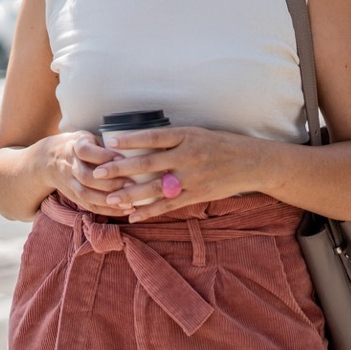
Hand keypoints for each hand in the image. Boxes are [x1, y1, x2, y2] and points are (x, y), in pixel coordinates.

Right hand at [44, 131, 138, 216]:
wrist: (49, 159)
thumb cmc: (79, 145)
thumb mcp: (88, 137)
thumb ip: (105, 144)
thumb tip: (136, 149)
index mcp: (74, 145)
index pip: (86, 151)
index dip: (104, 156)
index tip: (122, 158)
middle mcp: (69, 165)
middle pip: (86, 176)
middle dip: (110, 182)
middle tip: (131, 184)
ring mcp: (69, 182)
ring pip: (86, 194)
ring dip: (109, 200)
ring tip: (130, 202)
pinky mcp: (72, 196)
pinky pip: (89, 205)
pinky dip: (107, 210)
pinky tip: (124, 210)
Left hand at [91, 126, 274, 222]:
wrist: (252, 162)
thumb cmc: (222, 144)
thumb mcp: (198, 133)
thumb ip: (173, 139)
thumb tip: (143, 141)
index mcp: (187, 136)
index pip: (153, 137)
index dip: (130, 139)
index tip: (108, 141)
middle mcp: (188, 156)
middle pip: (148, 163)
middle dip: (121, 170)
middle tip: (98, 174)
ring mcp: (193, 177)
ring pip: (155, 188)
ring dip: (131, 195)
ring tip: (110, 200)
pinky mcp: (197, 194)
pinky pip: (169, 205)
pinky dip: (150, 211)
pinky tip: (134, 216)